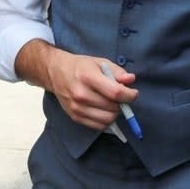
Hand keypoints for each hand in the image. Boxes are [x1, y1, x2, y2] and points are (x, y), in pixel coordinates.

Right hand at [15, 41, 137, 129]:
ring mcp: (77, 107)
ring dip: (115, 113)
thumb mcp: (100, 62)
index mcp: (88, 77)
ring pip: (107, 119)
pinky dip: (106, 120)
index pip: (115, 92)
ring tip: (112, 103)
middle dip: (122, 104)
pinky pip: (98, 126)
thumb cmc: (80, 66)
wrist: (56, 72)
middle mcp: (81, 94)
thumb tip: (131, 80)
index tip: (133, 93)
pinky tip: (105, 110)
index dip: (129, 95)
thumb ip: (117, 71)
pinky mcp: (75, 116)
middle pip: (112, 107)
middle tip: (121, 97)